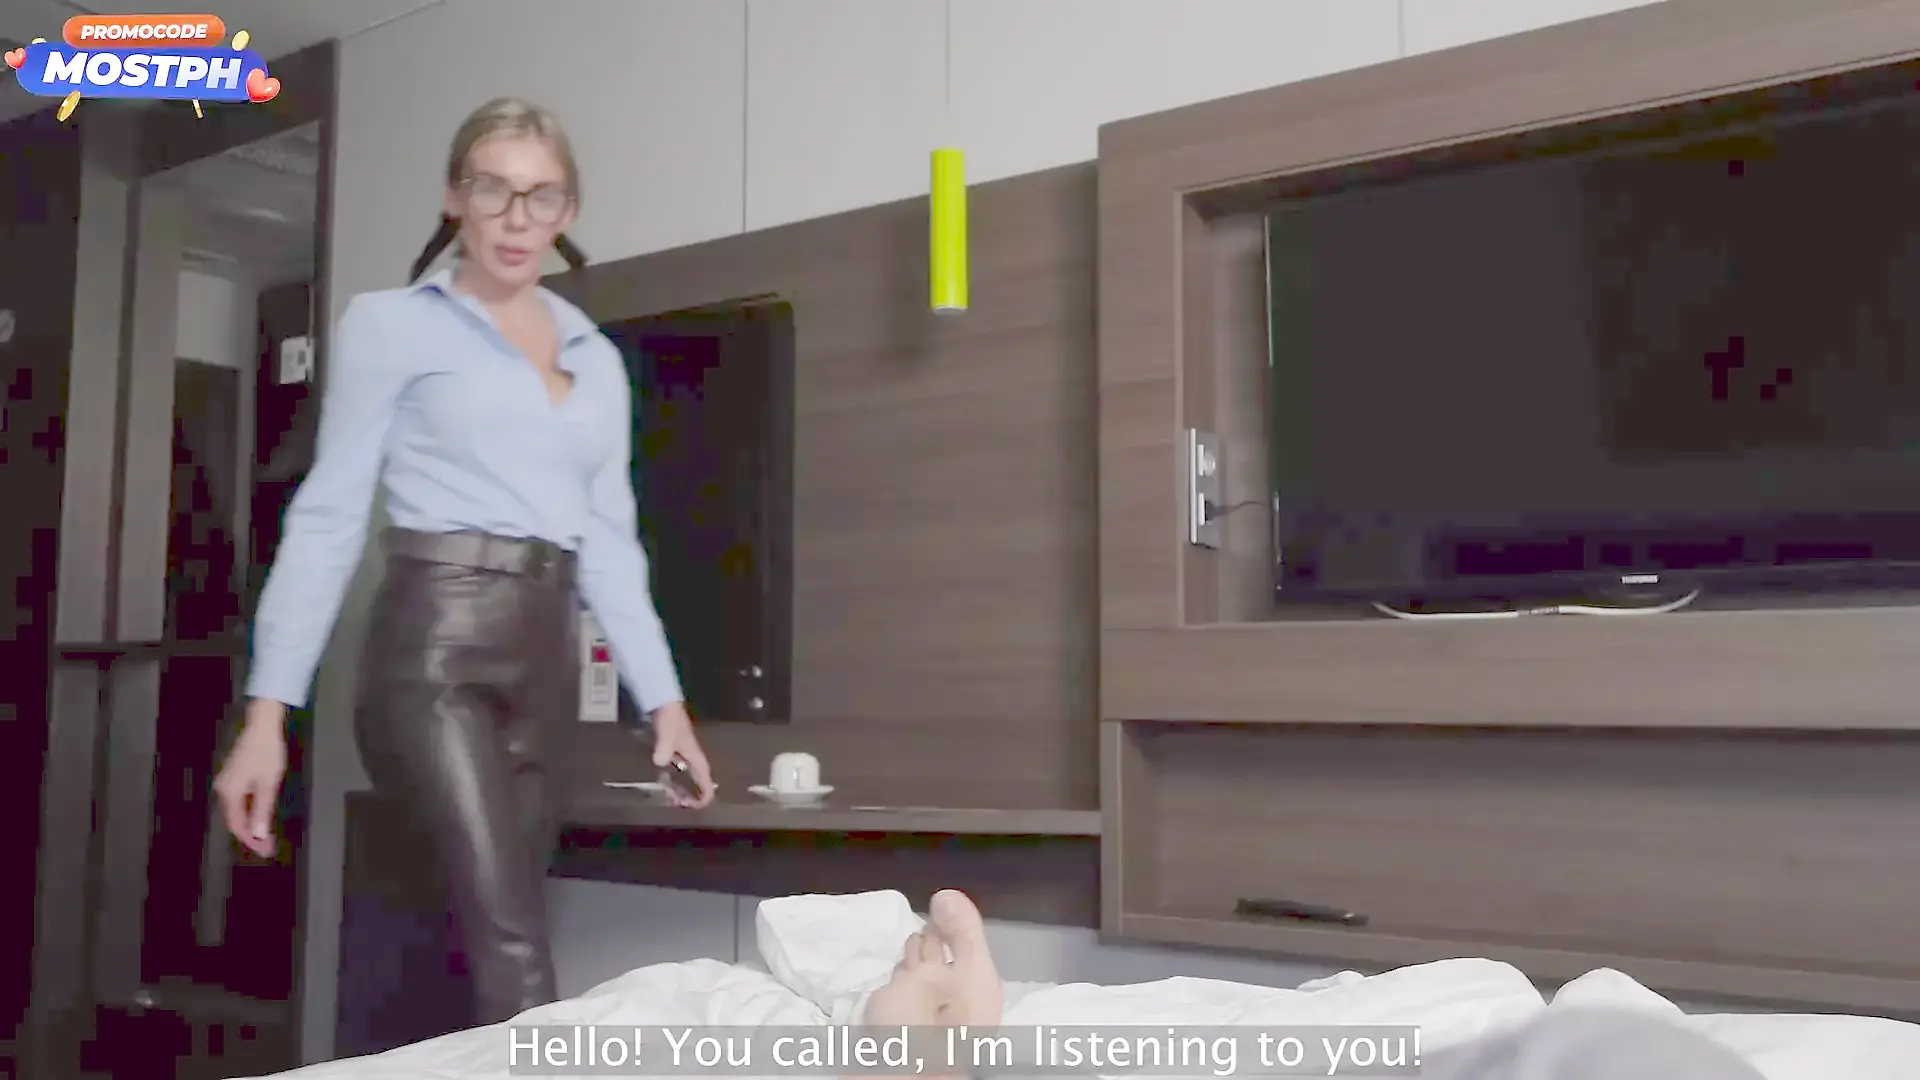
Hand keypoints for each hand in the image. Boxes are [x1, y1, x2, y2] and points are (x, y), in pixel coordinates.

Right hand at [213, 699, 287, 856]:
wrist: (261, 726)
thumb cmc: (267, 752)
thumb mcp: (268, 783)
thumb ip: (262, 810)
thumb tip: (258, 834)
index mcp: (230, 793)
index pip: (237, 825)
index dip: (251, 840)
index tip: (265, 850)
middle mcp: (223, 790)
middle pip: (235, 820)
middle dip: (251, 835)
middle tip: (269, 847)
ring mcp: (226, 783)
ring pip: (237, 812)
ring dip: (251, 825)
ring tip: (267, 837)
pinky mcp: (232, 778)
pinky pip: (239, 802)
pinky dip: (249, 812)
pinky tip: (261, 817)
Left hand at [649, 702, 714, 807]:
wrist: (662, 701)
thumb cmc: (668, 717)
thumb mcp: (667, 733)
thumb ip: (664, 747)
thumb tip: (660, 762)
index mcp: (695, 757)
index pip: (706, 781)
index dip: (703, 797)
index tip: (690, 806)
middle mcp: (692, 758)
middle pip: (699, 783)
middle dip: (691, 796)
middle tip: (675, 803)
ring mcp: (683, 754)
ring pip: (688, 778)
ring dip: (682, 790)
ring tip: (669, 797)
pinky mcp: (673, 751)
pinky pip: (678, 771)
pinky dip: (673, 780)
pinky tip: (662, 782)